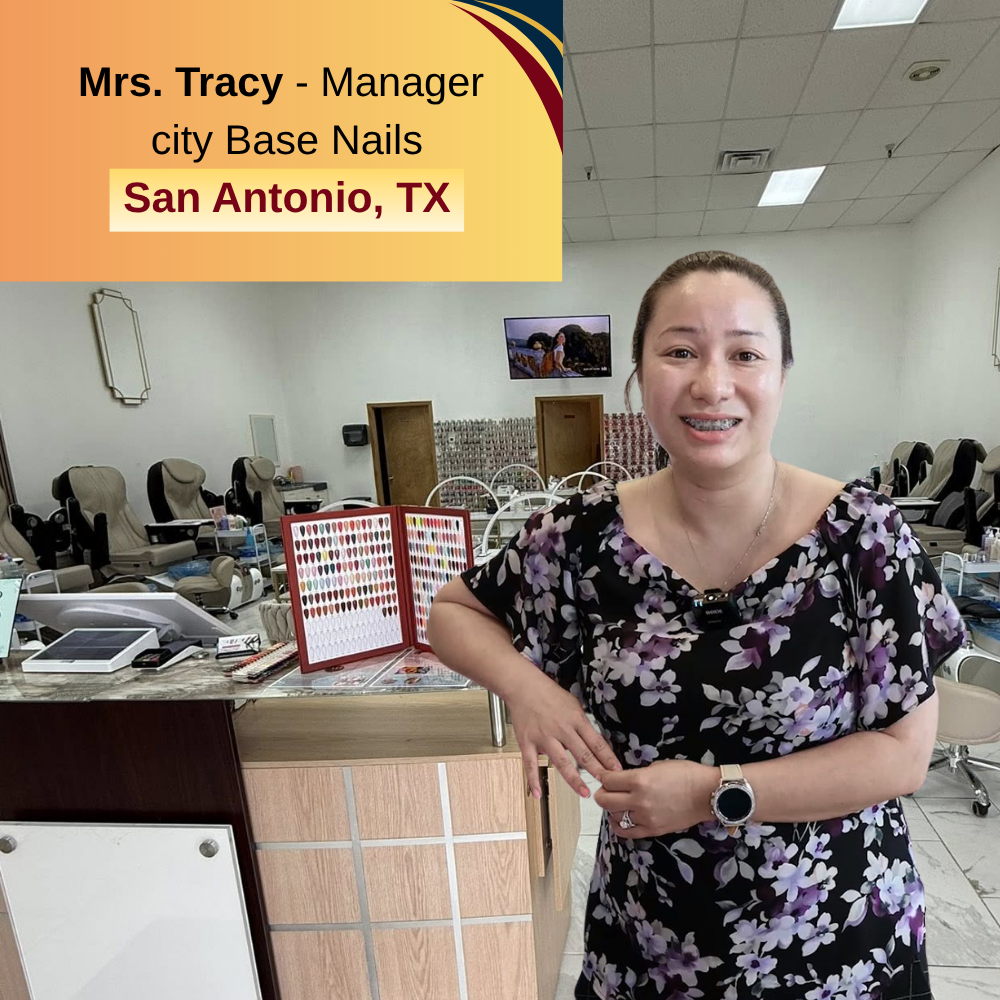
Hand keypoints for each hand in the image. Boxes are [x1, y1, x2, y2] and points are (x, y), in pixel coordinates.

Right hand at [507, 674, 621, 798]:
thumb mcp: (573, 703)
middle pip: (583, 754)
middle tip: (608, 784)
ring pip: (562, 763)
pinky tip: (538, 794)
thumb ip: (581, 723)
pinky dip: (534, 781)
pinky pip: (531, 765)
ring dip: (574, 780)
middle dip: (598, 771)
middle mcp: (562, 730)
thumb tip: (592, 739)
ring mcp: (544, 737)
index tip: (617, 771)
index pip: (596, 742)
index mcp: (575, 720)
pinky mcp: (528, 742)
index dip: (608, 758)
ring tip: (584, 793)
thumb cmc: (548, 693)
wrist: (523, 686)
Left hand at [595, 760, 716, 838]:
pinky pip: (627, 833)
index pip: (608, 780)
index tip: (604, 776)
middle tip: (605, 790)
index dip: (603, 776)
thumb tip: (625, 779)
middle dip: (602, 794)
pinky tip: (619, 820)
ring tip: (618, 804)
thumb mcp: (658, 766)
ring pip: (615, 816)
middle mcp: (639, 800)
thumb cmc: (686, 774)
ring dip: (613, 809)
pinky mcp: (653, 830)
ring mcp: (645, 818)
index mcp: (639, 780)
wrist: (707, 794)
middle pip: (605, 800)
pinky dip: (619, 826)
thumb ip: (639, 774)